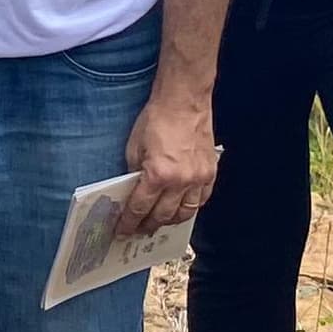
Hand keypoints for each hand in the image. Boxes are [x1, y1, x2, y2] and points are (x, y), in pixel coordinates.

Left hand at [114, 94, 217, 237]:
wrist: (183, 101)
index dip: (129, 222)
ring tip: (160, 221)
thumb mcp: (134, 148)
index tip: (123, 230)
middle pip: (162, 216)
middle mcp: (180, 181)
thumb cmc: (157, 119)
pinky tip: (181, 207)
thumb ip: (135, 173)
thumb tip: (133, 192)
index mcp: (158, 175)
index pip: (139, 208)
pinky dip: (191, 207)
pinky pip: (201, 200)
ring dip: (170, 220)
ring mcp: (198, 178)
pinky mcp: (210, 172)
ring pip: (185, 213)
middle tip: (139, 229)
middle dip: (148, 225)